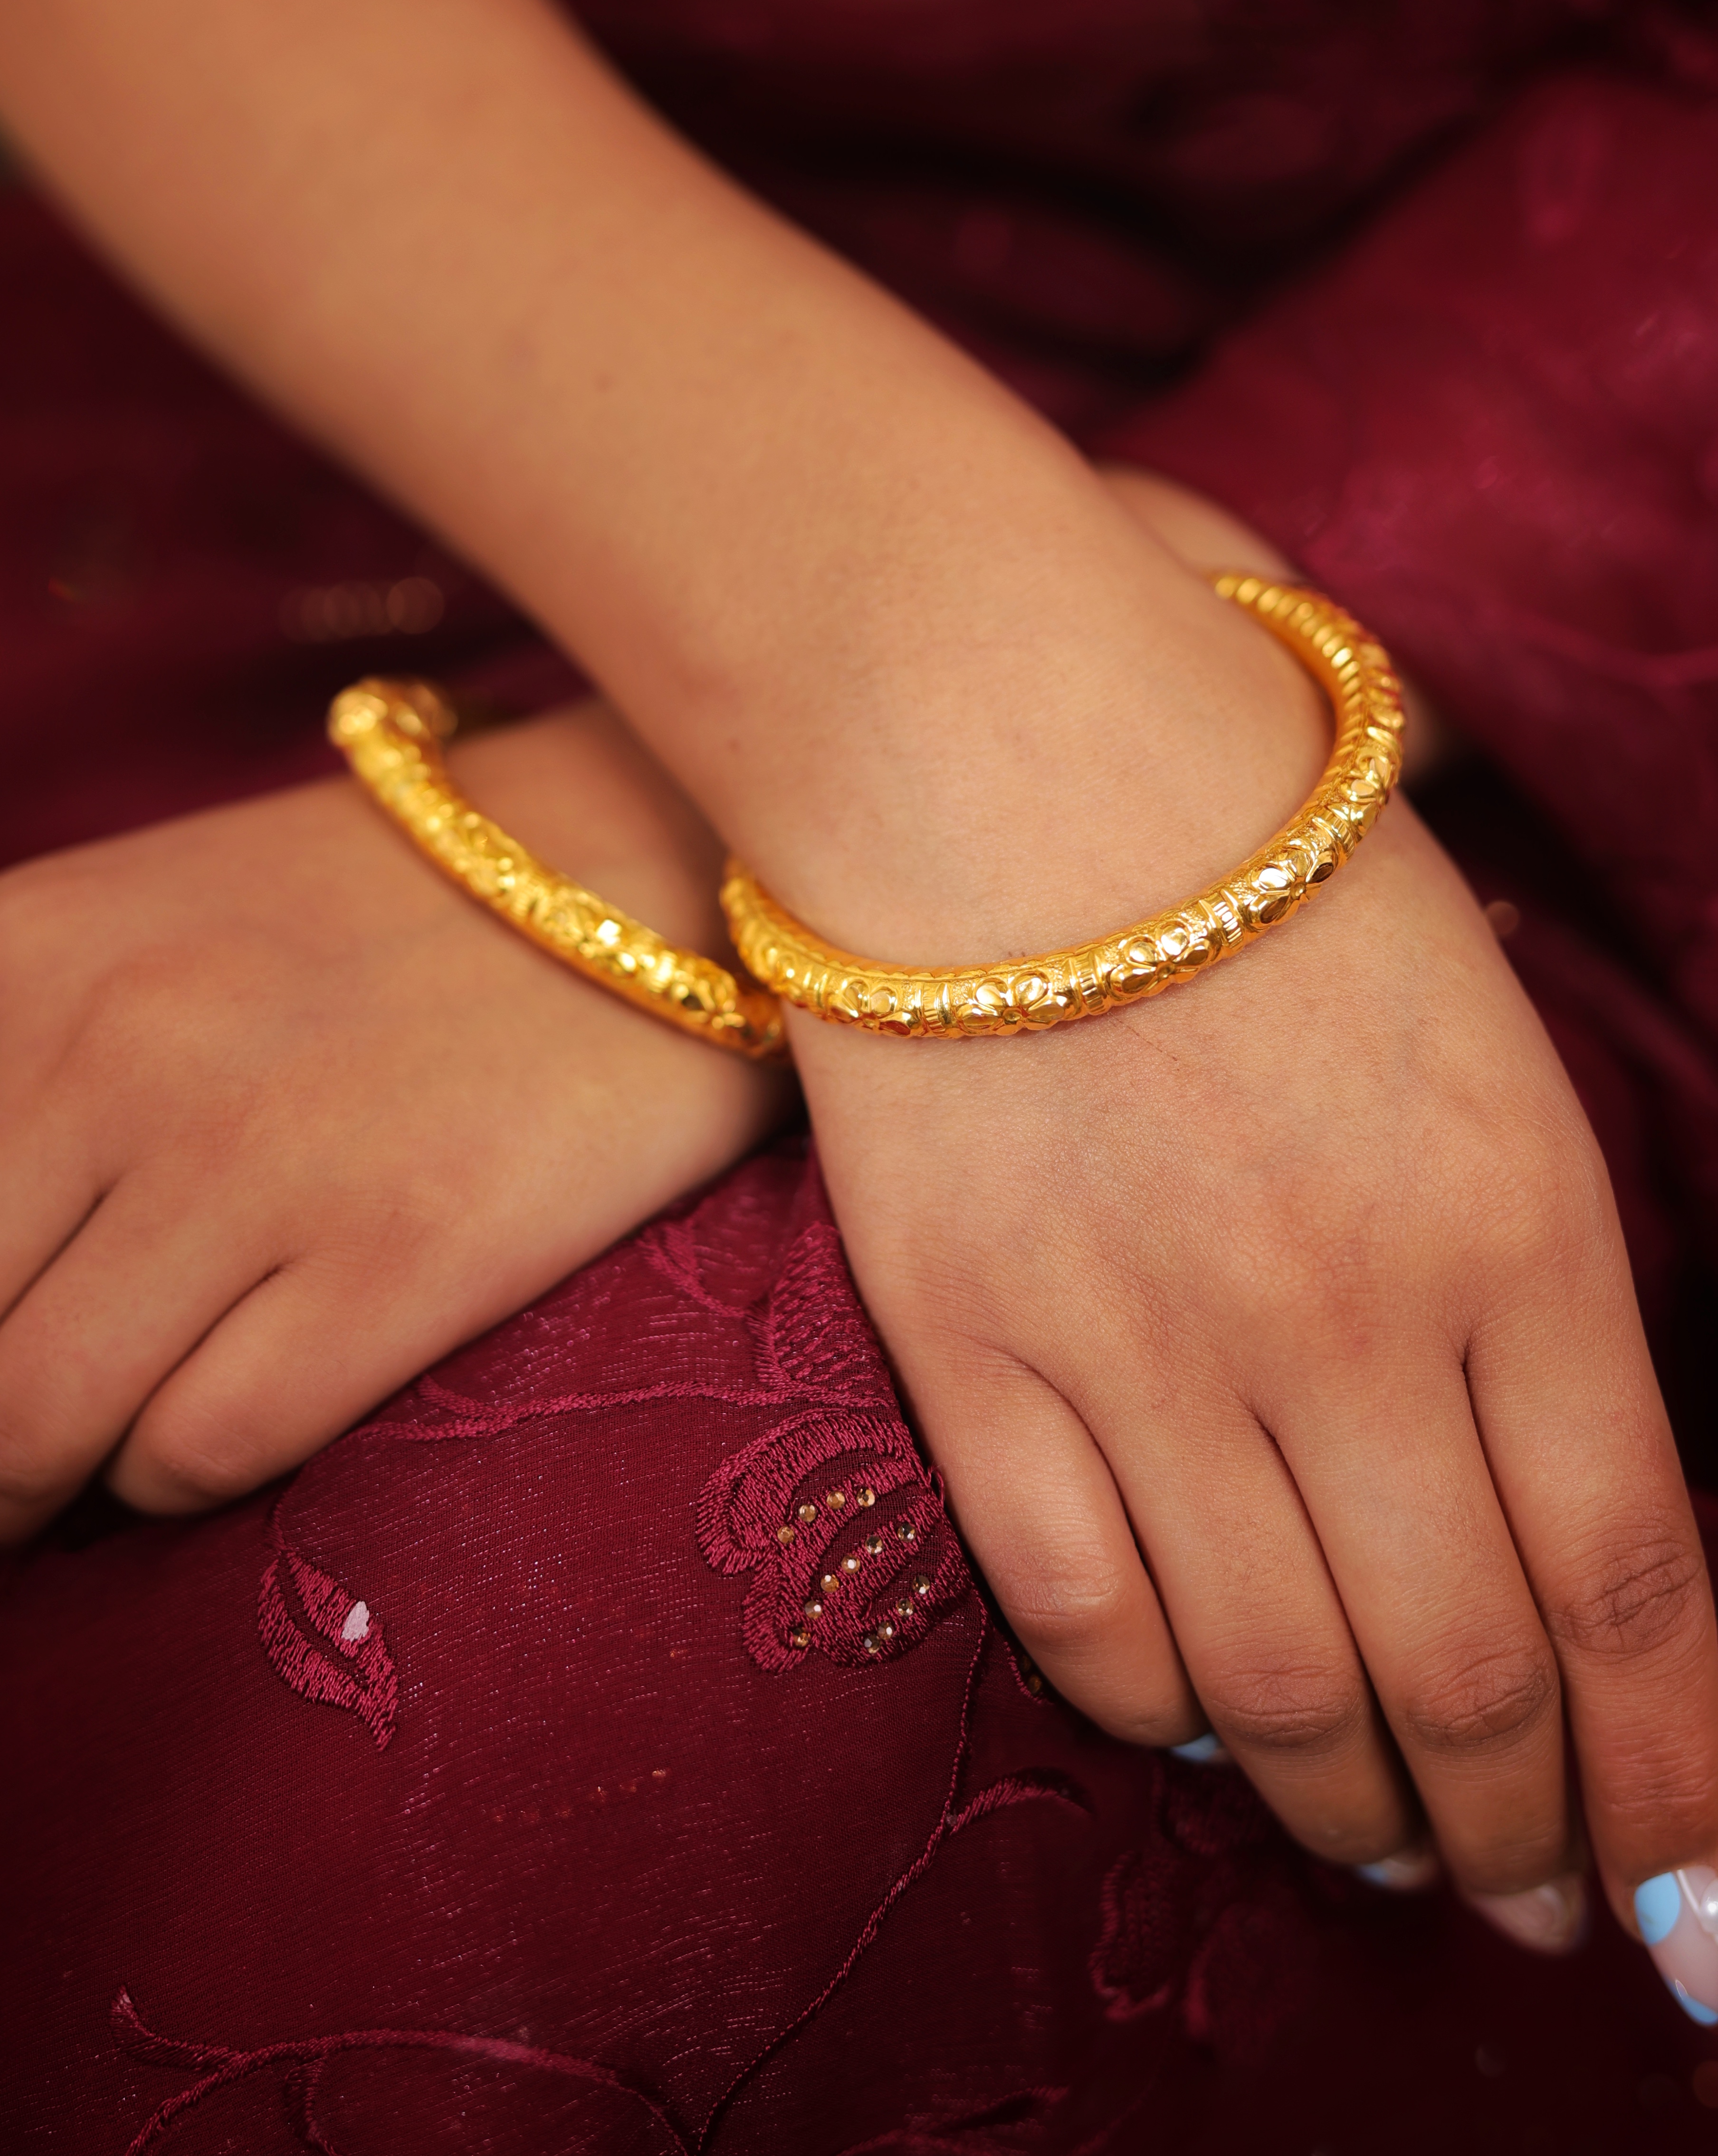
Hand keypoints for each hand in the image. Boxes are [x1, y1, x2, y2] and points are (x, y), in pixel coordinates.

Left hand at [0, 701, 787, 1576]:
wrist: (648, 859)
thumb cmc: (375, 913)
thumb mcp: (126, 933)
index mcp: (15, 953)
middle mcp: (108, 1045)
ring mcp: (253, 1152)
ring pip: (17, 1432)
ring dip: (5, 1509)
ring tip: (49, 1508)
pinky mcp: (398, 1254)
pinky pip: (191, 1453)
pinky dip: (162, 1489)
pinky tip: (197, 1448)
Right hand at [793, 473, 1717, 1958]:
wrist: (989, 726)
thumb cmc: (1259, 831)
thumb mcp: (1482, 1024)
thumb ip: (1541, 1256)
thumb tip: (1572, 1462)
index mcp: (1513, 1223)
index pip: (1634, 1590)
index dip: (1676, 1786)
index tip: (1685, 1883)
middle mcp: (1345, 1318)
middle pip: (1469, 1673)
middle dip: (1529, 1831)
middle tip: (1540, 1895)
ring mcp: (1146, 1345)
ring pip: (1281, 1683)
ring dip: (1358, 1808)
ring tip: (1393, 1856)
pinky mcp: (974, 1346)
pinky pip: (1081, 1607)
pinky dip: (1162, 1708)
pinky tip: (1210, 1728)